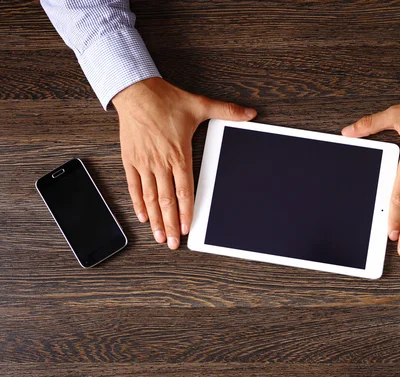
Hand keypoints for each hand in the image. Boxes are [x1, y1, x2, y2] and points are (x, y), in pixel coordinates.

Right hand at [113, 77, 256, 249]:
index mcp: (179, 155)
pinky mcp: (131, 160)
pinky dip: (138, 203)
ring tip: (158, 236)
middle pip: (166, 201)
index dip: (186, 212)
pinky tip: (142, 216)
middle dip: (170, 224)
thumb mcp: (200, 105)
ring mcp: (144, 163)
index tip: (186, 228)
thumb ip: (227, 112)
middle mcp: (161, 163)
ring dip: (155, 219)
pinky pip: (134, 186)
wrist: (136, 92)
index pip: (185, 191)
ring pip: (150, 198)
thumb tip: (250, 114)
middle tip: (172, 243)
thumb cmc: (166, 101)